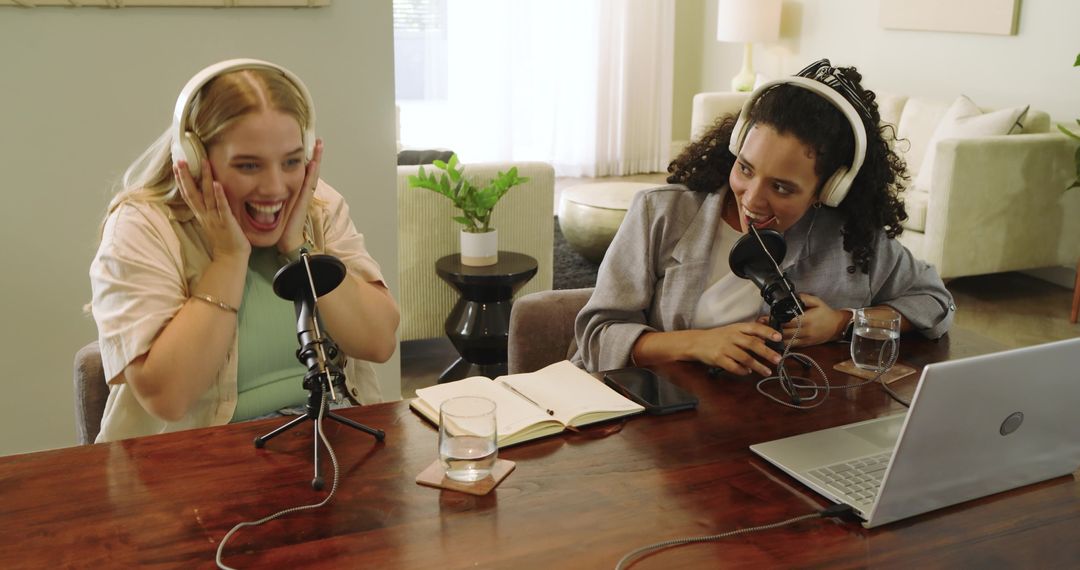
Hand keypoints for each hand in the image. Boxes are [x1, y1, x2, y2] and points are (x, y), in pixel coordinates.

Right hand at [174, 159, 249, 260]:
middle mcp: (205, 215)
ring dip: (205, 178)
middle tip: (180, 160)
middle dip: (186, 176)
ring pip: (207, 195)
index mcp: (201, 214)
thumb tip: (207, 195)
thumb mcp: (212, 221)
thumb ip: (208, 209)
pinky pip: (222, 207)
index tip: (176, 166)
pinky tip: (218, 183)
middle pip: (192, 193)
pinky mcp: (227, 221)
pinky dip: (219, 195)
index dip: (181, 180)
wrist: (231, 257)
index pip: (188, 195)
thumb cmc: (224, 239)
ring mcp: (215, 218)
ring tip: (204, 162)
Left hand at [277, 138, 322, 253]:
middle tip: (319, 141)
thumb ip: (270, 196)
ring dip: (317, 160)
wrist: (288, 240)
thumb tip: (257, 188)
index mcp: (296, 192)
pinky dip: (312, 173)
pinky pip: (309, 183)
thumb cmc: (281, 225)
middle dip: (315, 155)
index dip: (306, 159)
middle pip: (311, 170)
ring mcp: (305, 195)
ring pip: (312, 174)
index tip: (305, 145)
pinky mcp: (304, 200)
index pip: (302, 171)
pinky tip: (312, 162)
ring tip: (320, 146)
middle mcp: (303, 192)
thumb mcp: (274, 206)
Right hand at [689, 322, 782, 375]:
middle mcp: (732, 337)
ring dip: (758, 366)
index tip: (778, 337)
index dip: (767, 332)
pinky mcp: (718, 359)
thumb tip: (765, 339)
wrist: (696, 342)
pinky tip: (748, 372)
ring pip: (745, 358)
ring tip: (767, 371)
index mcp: (737, 328)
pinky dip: (742, 371)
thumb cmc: (718, 337)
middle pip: (752, 344)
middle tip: (778, 359)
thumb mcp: (732, 330)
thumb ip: (748, 334)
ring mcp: (725, 348)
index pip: (755, 328)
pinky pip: (734, 367)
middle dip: (767, 352)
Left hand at [759, 293, 848, 346]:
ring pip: (786, 342)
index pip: (787, 321)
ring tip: (762, 336)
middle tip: (759, 327)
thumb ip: (804, 298)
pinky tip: (773, 342)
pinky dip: (781, 344)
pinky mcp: (805, 345)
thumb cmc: (826, 313)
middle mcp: (804, 331)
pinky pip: (791, 346)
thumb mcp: (817, 302)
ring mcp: (804, 340)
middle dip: (770, 330)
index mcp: (806, 320)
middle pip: (784, 332)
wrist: (837, 327)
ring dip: (774, 339)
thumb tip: (792, 296)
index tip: (764, 318)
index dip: (775, 320)